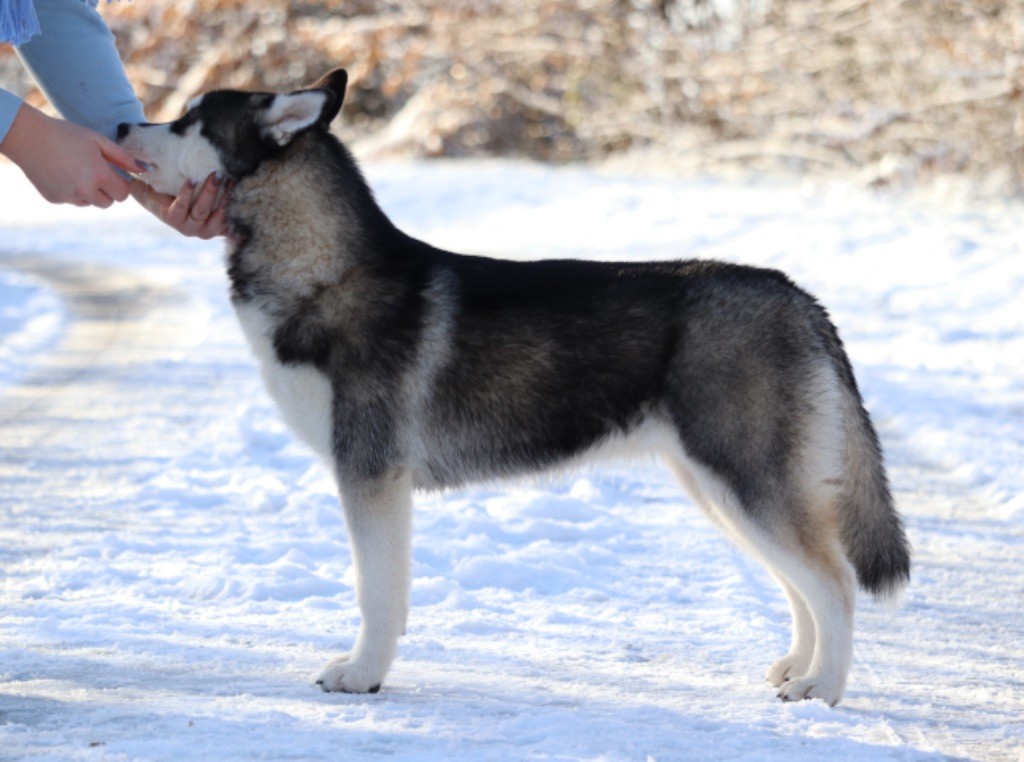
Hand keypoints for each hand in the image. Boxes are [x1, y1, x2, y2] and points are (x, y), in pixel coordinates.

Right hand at [0, 103, 140, 207]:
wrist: (28, 137)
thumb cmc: (66, 134)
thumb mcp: (98, 141)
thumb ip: (123, 157)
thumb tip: (146, 169)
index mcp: (99, 175)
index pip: (123, 194)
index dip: (121, 185)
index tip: (116, 175)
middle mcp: (85, 190)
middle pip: (108, 203)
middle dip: (107, 191)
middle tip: (97, 173)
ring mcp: (69, 196)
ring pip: (91, 203)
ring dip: (91, 193)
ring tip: (79, 171)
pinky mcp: (55, 199)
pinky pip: (73, 201)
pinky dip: (73, 192)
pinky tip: (64, 174)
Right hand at [129, 173, 229, 238]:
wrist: (179, 206)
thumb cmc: (160, 190)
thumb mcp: (149, 187)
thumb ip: (140, 179)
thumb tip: (130, 165)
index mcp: (172, 218)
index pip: (179, 208)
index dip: (186, 195)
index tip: (192, 179)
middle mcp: (189, 228)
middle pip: (201, 212)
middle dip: (209, 193)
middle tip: (217, 175)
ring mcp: (206, 230)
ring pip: (217, 218)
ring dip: (225, 199)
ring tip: (231, 181)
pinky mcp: (221, 230)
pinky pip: (230, 224)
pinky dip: (236, 212)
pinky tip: (243, 197)